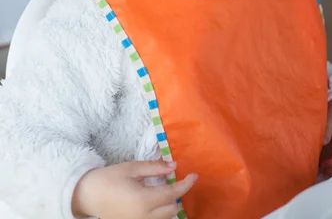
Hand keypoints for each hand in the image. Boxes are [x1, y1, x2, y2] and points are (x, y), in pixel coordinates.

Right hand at [72, 160, 196, 218]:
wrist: (87, 195)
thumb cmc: (109, 178)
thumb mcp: (132, 168)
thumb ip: (154, 168)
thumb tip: (174, 166)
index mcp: (144, 200)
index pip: (173, 194)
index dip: (186, 184)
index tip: (194, 175)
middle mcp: (144, 217)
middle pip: (172, 209)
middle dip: (177, 195)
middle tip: (176, 180)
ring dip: (170, 206)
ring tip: (166, 190)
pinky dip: (161, 213)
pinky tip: (156, 201)